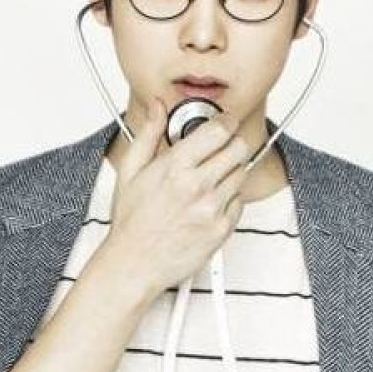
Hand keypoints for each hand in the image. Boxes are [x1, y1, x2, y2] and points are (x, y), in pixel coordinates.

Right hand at [107, 96, 249, 297]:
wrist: (134, 264)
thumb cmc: (131, 221)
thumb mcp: (130, 171)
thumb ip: (148, 133)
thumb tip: (157, 107)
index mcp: (175, 167)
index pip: (218, 131)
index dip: (227, 121)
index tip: (227, 121)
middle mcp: (197, 186)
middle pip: (238, 148)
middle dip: (232, 142)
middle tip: (222, 146)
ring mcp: (212, 209)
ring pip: (242, 174)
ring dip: (231, 170)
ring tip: (210, 178)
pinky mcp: (221, 229)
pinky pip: (239, 202)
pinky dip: (230, 198)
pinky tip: (209, 201)